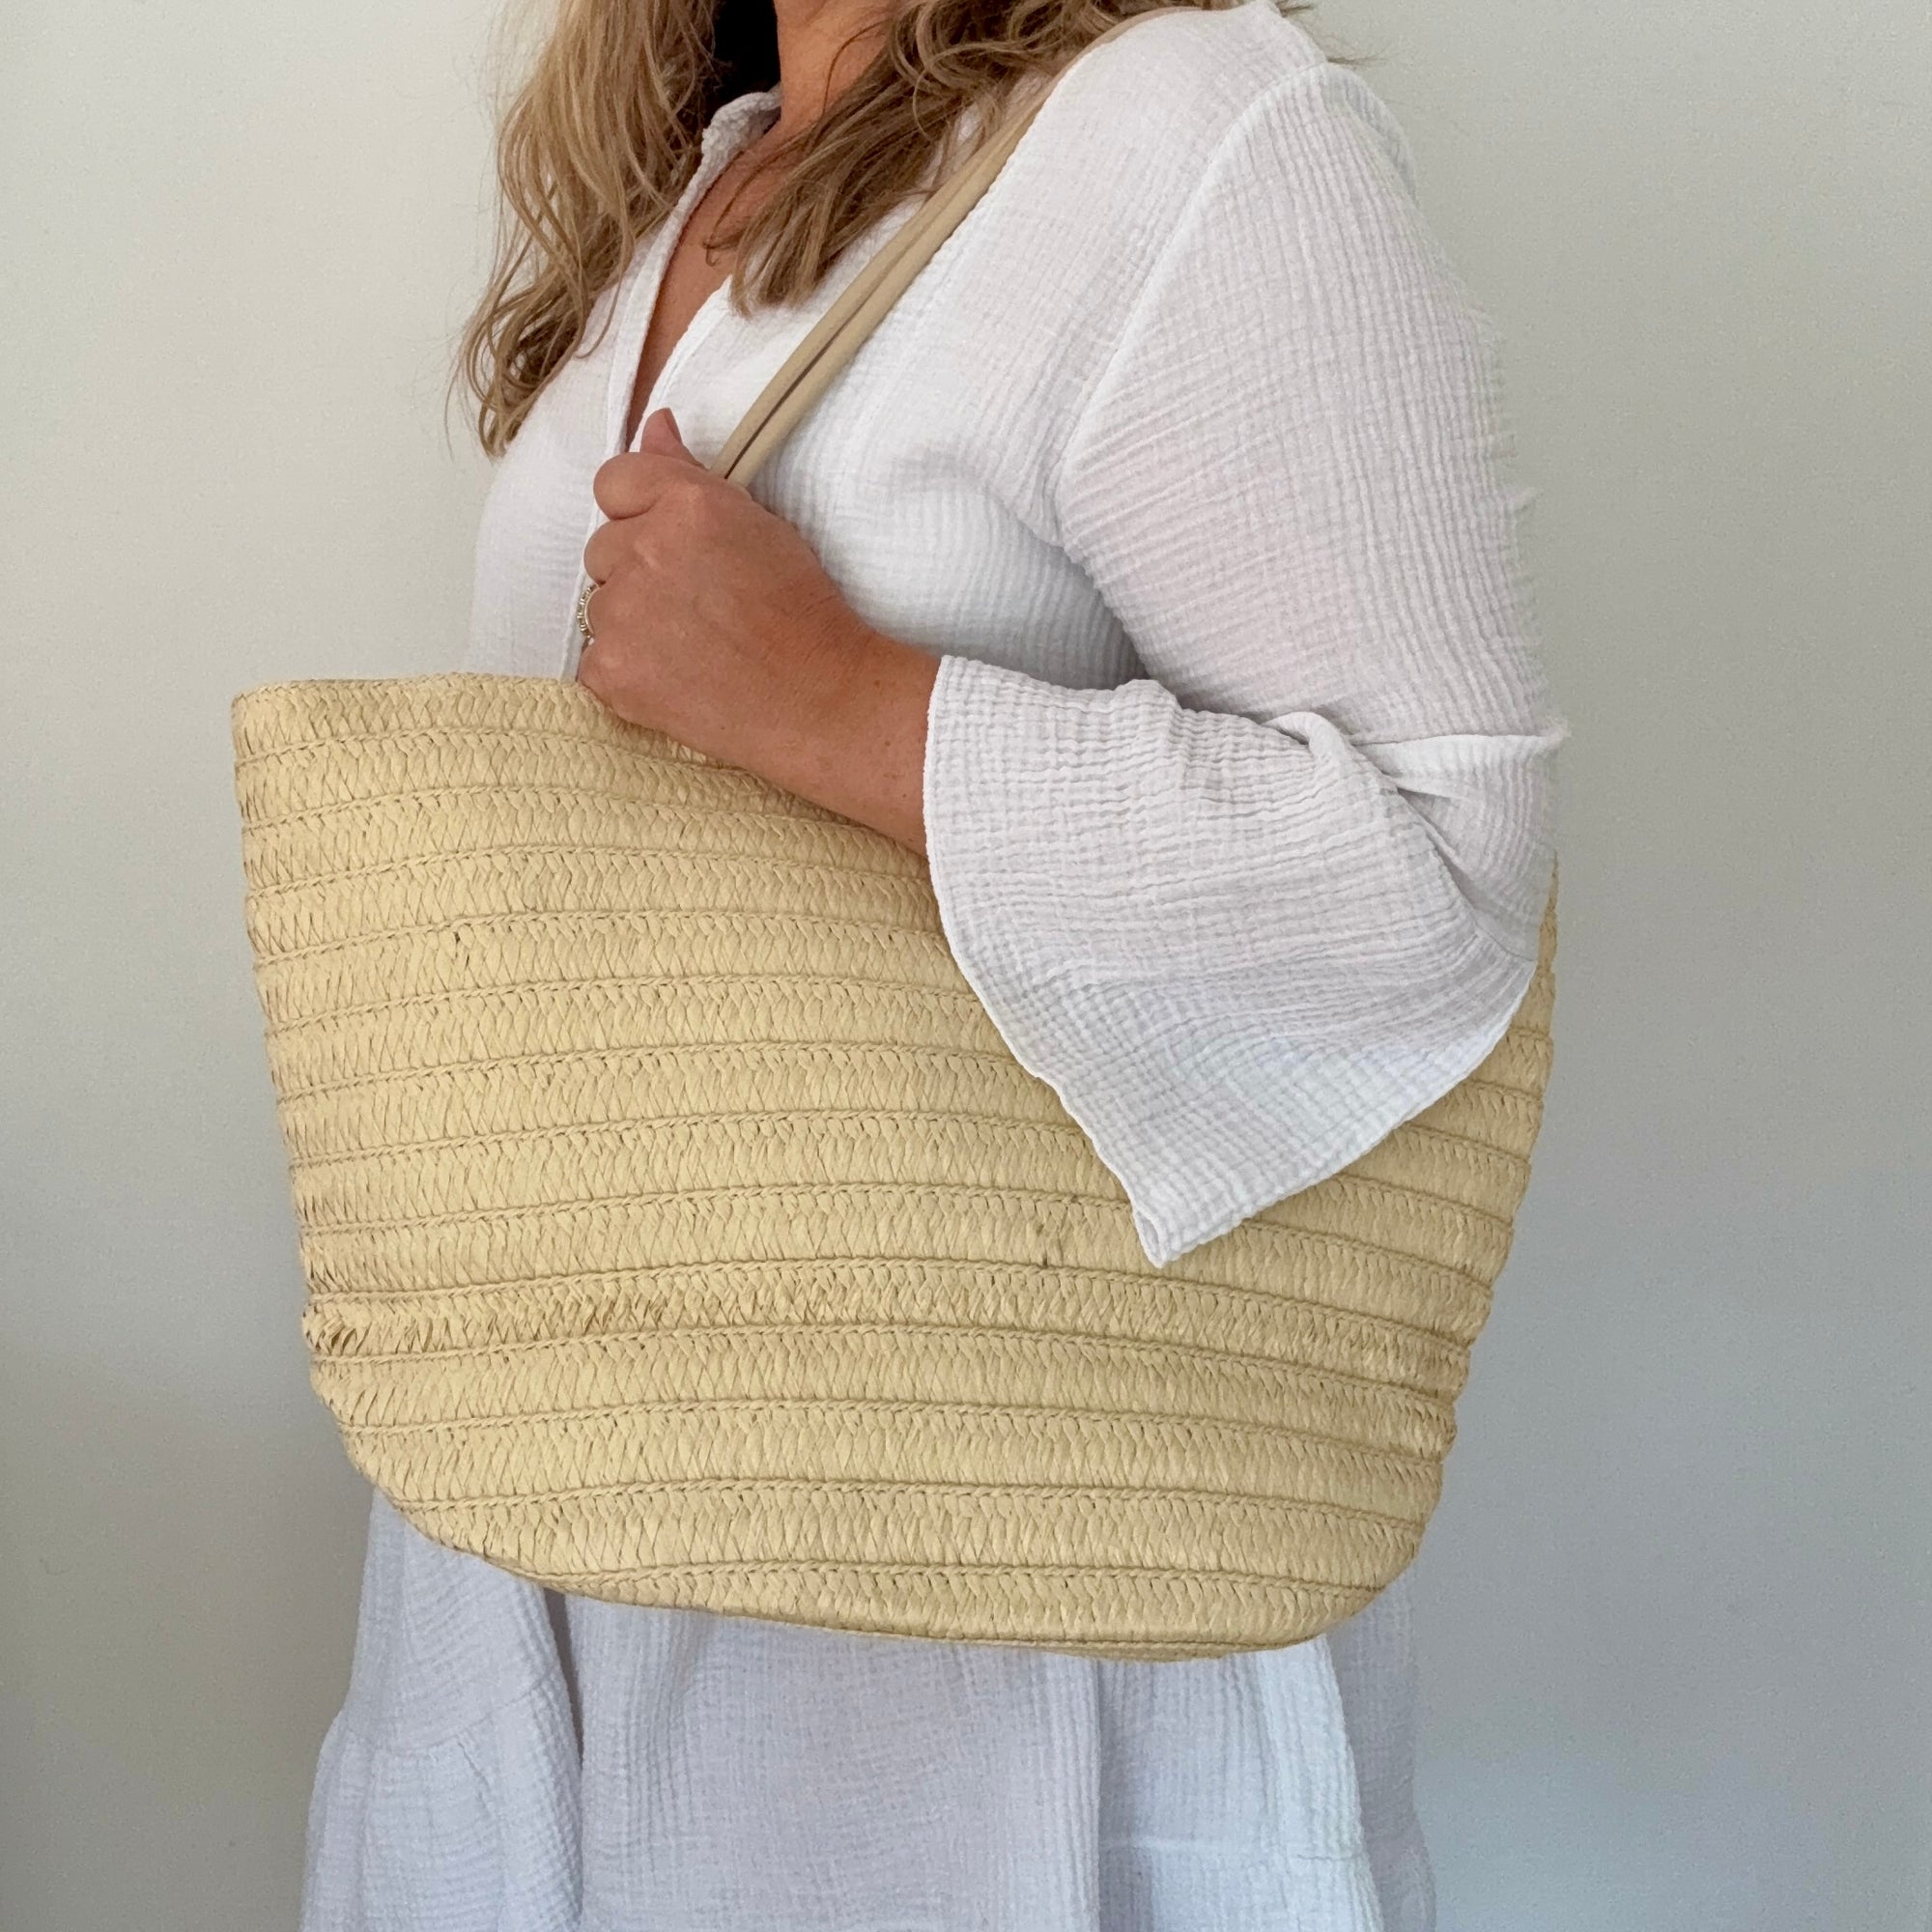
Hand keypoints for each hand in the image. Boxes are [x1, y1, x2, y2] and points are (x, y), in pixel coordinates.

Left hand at [579, 409, 936, 852]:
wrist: (818, 700)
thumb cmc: (803, 615)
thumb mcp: (759, 525)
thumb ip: (690, 476)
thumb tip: (654, 426)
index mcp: (685, 505)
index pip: (613, 481)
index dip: (640, 511)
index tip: (671, 542)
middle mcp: (644, 549)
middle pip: (602, 547)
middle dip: (637, 570)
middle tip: (697, 604)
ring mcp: (621, 612)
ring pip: (599, 604)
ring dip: (632, 621)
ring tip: (693, 646)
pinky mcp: (610, 670)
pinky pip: (594, 661)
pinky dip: (626, 670)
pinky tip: (676, 677)